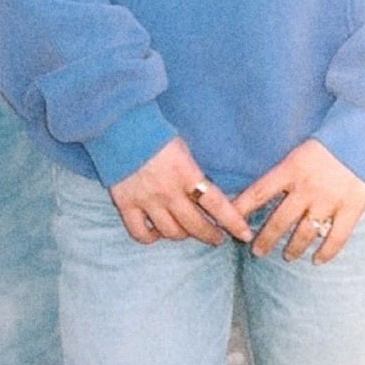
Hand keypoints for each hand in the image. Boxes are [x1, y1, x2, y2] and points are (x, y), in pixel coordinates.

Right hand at [110, 136, 255, 247]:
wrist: (120, 126)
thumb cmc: (156, 134)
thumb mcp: (184, 150)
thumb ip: (194, 173)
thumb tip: (208, 193)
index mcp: (187, 174)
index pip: (217, 205)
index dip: (233, 222)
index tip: (244, 234)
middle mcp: (169, 192)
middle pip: (195, 225)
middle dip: (211, 235)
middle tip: (217, 237)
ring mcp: (147, 201)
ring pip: (171, 232)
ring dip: (183, 235)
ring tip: (186, 231)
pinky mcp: (126, 205)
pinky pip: (141, 233)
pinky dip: (152, 237)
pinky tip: (157, 231)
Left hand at [235, 140, 364, 262]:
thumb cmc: (332, 140)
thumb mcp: (301, 149)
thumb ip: (287, 170)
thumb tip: (266, 189)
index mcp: (291, 169)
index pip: (259, 192)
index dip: (242, 209)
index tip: (231, 223)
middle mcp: (306, 188)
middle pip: (280, 220)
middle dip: (266, 239)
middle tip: (258, 251)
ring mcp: (329, 200)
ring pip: (305, 233)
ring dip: (294, 247)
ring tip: (288, 256)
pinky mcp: (350, 208)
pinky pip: (336, 237)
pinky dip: (327, 252)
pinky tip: (318, 260)